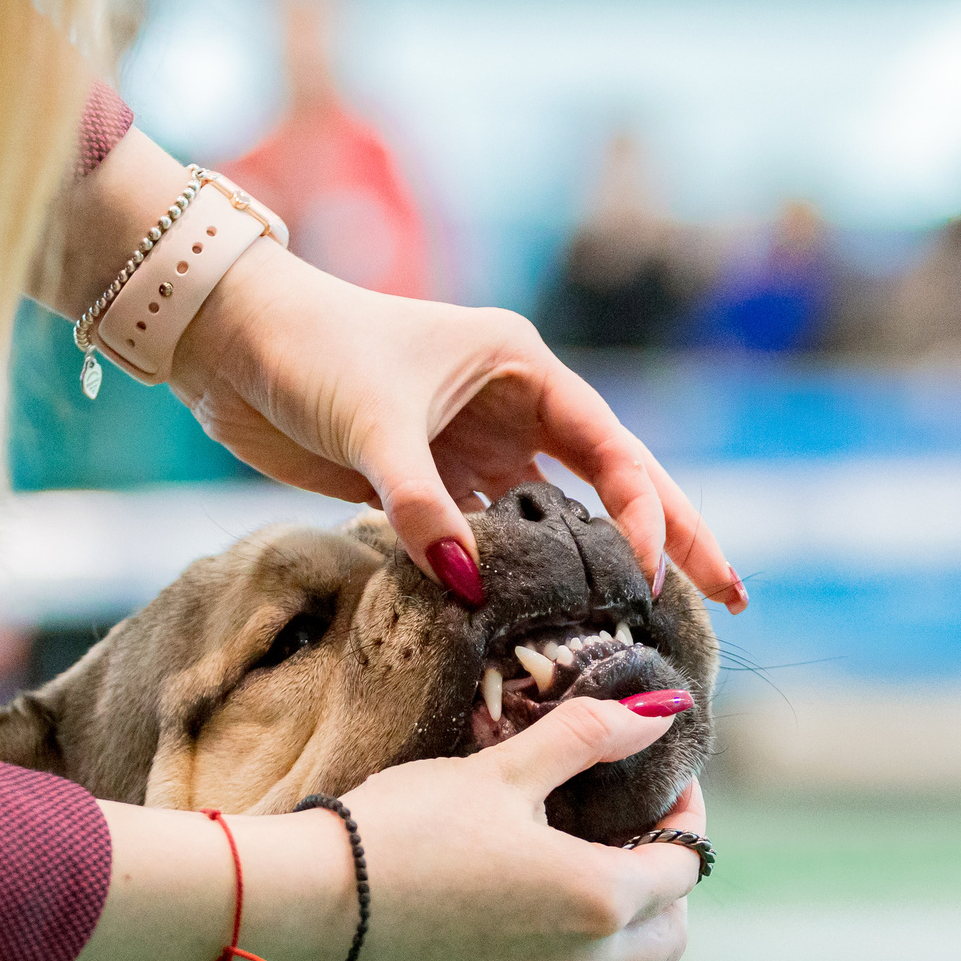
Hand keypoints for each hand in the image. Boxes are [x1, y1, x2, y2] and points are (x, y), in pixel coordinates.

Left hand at [170, 239, 745, 612]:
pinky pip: (487, 532)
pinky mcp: (425, 478)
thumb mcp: (370, 425)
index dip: (644, 509)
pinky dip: (513, 571)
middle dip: (670, 535)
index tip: (649, 572)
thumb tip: (469, 587)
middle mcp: (510, 404)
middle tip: (732, 597)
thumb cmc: (308, 350)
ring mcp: (471, 444)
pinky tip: (540, 613)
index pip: (610, 445)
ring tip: (648, 619)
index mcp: (521, 365)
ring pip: (554, 511)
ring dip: (594, 562)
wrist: (228, 341)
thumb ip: (420, 507)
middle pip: (612, 478)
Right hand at [326, 698, 705, 960]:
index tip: (662, 770)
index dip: (686, 811)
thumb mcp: (501, 771)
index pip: (685, 864)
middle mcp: (583, 955)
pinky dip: (584, 923)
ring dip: (631, 905)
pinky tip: (537, 869)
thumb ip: (586, 738)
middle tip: (638, 814)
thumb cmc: (406, 831)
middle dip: (671, 874)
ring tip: (588, 839)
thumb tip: (658, 715)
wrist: (313, 905)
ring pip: (626, 954)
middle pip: (671, 929)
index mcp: (599, 898)